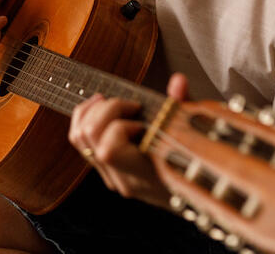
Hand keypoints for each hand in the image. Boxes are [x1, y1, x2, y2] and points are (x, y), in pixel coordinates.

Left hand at [68, 73, 188, 208]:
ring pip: (79, 137)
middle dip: (107, 109)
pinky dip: (85, 117)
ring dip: (93, 111)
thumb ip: (182, 107)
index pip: (108, 150)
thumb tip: (178, 81)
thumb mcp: (194, 135)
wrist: (195, 194)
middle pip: (90, 136)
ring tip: (112, 102)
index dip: (119, 127)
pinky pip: (80, 141)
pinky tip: (101, 106)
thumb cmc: (195, 164)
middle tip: (129, 106)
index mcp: (144, 174)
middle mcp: (122, 178)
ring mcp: (111, 176)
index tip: (141, 121)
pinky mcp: (104, 170)